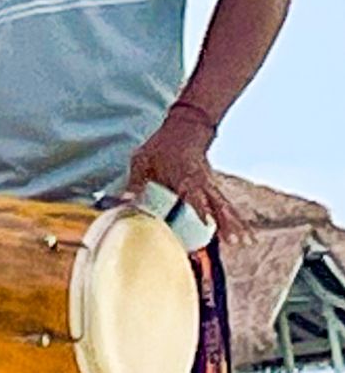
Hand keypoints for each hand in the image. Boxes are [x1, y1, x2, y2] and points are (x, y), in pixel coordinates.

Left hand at [124, 108, 240, 237]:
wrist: (185, 129)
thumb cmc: (160, 147)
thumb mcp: (142, 161)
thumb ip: (135, 184)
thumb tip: (124, 202)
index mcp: (182, 177)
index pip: (192, 195)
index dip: (199, 209)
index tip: (206, 223)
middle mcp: (201, 183)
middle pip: (217, 205)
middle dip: (226, 224)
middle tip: (235, 241)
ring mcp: (210, 185)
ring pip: (226, 207)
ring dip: (236, 225)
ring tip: (247, 242)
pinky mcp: (214, 188)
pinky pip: (227, 205)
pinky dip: (237, 219)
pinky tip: (246, 233)